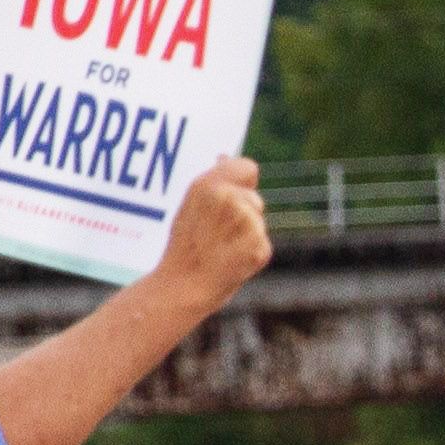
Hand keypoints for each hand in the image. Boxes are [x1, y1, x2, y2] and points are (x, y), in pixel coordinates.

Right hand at [148, 158, 269, 305]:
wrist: (182, 288)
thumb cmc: (185, 247)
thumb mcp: (190, 205)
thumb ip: (213, 181)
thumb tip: (226, 156)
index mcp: (207, 185)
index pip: (248, 167)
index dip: (242, 183)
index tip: (232, 198)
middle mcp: (228, 199)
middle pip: (255, 198)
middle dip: (244, 214)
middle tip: (218, 235)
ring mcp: (246, 223)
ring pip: (259, 222)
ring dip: (248, 235)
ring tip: (222, 249)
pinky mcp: (259, 247)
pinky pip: (262, 244)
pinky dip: (251, 254)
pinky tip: (231, 262)